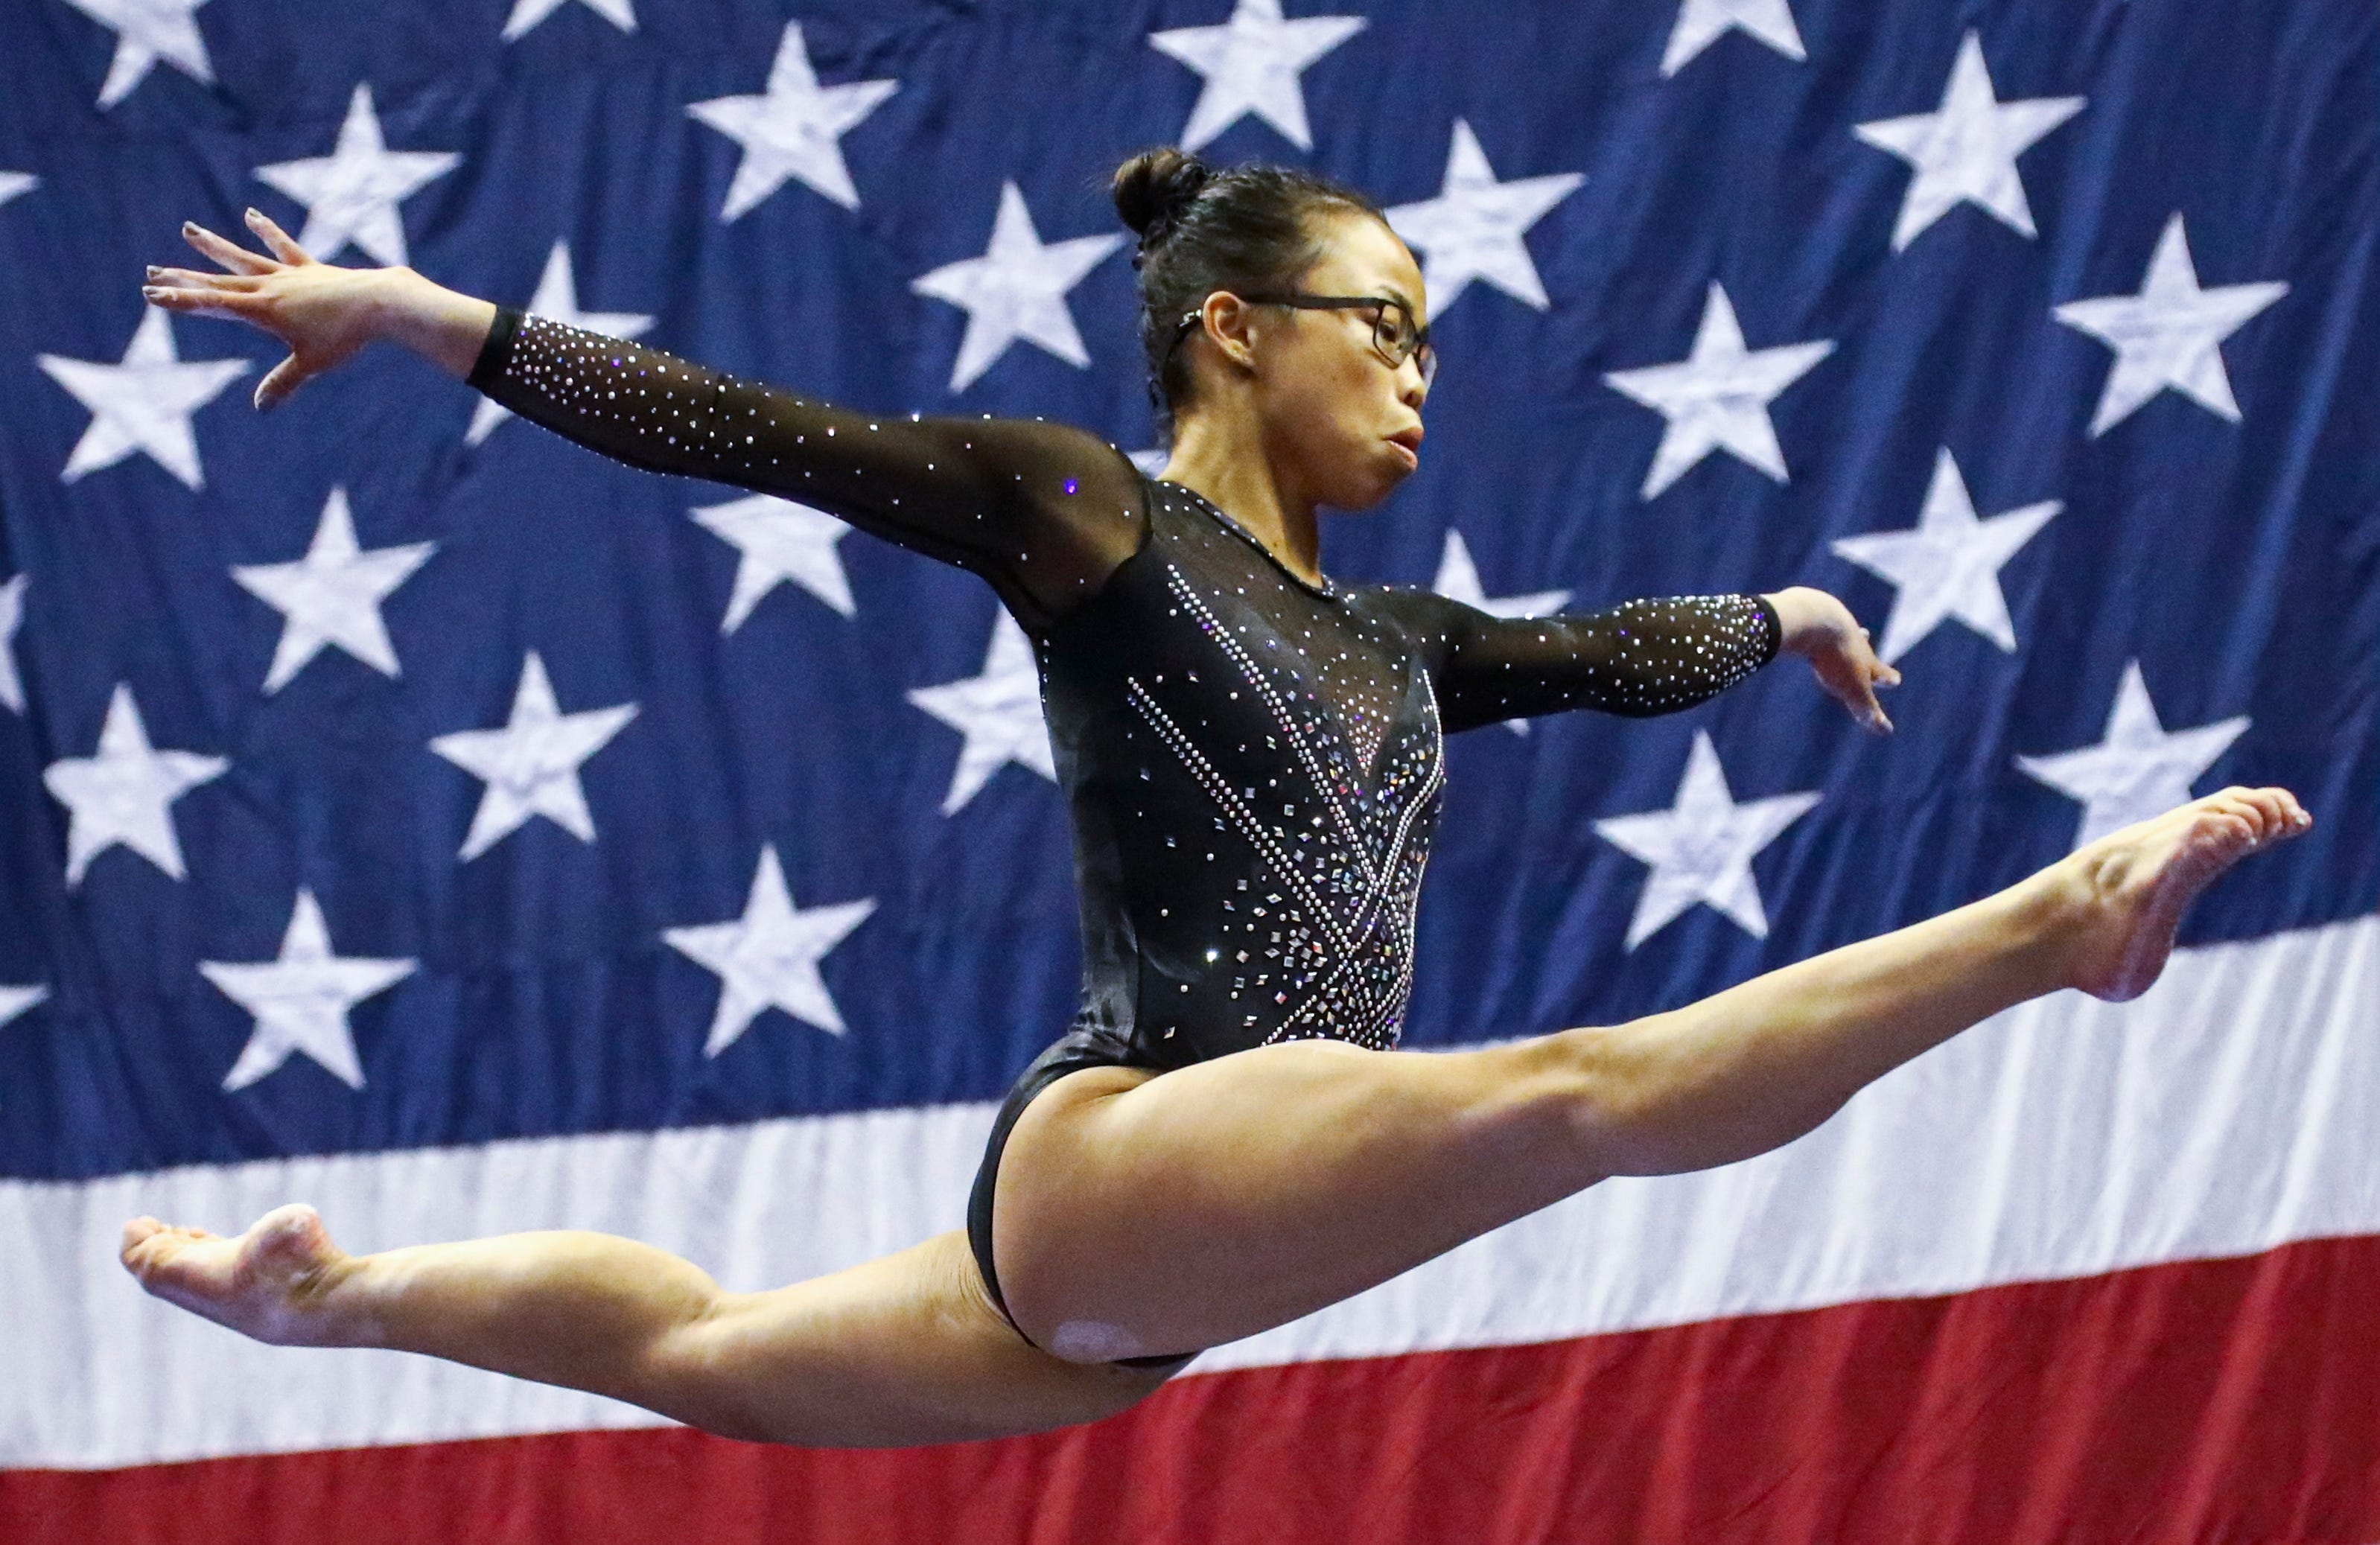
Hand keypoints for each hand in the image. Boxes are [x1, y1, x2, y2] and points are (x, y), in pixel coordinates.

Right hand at [141, 209, 492, 407]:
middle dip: (185, 278)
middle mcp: (269, 287)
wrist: (378, 304)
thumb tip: (261, 408)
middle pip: (219, 282)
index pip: (212, 305)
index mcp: (262, 309)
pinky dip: (267, 231)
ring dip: (215, 247)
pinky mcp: (309, 268)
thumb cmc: (345, 337)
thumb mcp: (311, 364)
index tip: (153, 294)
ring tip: (189, 230)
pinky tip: (251, 215)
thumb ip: (283, 383)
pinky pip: (283, 247)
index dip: (181, 301)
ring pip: (243, 258)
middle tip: (153, 272)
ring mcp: (288, 275)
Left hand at [1763, 586, 1900, 733]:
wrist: (1817, 620)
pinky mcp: (1810, 616)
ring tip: (1842, 632)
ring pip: (1837, 632)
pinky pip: (1813, 623)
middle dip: (1863, 648)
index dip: (1887, 678)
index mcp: (1864, 659)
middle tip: (1866, 638)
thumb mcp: (1853, 689)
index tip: (1896, 680)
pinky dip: (1814, 626)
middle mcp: (1851, 639)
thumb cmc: (1837, 658)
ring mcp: (1831, 626)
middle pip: (1858, 645)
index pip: (1879, 672)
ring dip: (1840, 634)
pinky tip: (1807, 623)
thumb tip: (1888, 731)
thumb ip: (1866, 710)